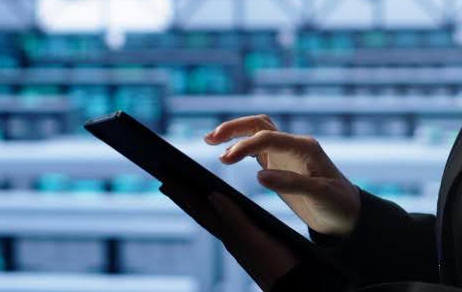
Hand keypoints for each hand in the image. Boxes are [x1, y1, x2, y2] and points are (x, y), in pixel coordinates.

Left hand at [159, 182, 299, 291]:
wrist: (296, 282)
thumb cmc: (277, 263)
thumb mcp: (254, 240)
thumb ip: (234, 218)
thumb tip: (212, 195)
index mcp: (229, 234)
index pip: (200, 211)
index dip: (183, 195)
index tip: (165, 180)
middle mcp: (230, 237)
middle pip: (202, 213)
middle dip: (185, 197)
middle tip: (167, 181)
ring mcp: (240, 241)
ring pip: (213, 218)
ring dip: (198, 204)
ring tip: (187, 191)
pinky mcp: (252, 242)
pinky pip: (227, 222)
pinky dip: (219, 211)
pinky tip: (221, 207)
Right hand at [205, 114, 361, 237]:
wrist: (346, 214)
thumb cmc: (338, 203)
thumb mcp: (319, 194)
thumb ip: (291, 183)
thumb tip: (259, 176)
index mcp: (304, 147)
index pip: (269, 137)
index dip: (245, 145)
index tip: (225, 159)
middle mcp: (294, 145)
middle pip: (260, 125)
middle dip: (235, 128)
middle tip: (210, 139)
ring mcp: (286, 154)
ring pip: (257, 133)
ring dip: (235, 133)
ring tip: (210, 140)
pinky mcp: (280, 165)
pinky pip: (257, 149)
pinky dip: (240, 147)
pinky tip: (225, 154)